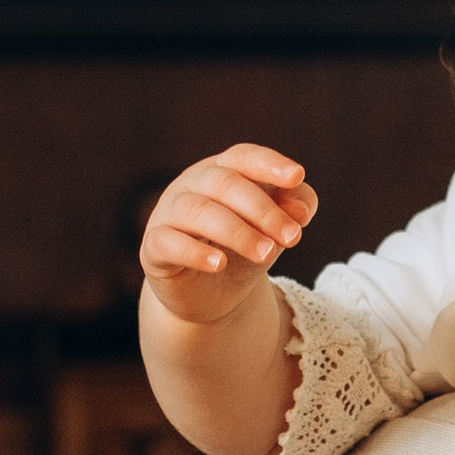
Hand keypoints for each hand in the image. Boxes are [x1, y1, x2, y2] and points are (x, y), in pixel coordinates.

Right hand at [138, 145, 316, 327]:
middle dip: (263, 210)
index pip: (243, 157)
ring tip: (266, 254)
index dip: (269, 164)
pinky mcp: (153, 248)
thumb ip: (295, 209)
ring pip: (198, 211)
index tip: (297, 176)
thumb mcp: (275, 229)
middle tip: (293, 238)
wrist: (211, 297)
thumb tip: (300, 210)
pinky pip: (168, 242)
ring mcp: (169, 214)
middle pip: (225, 183)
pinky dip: (194, 251)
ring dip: (238, 232)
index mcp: (222, 172)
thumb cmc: (244, 250)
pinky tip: (218, 264)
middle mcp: (192, 185)